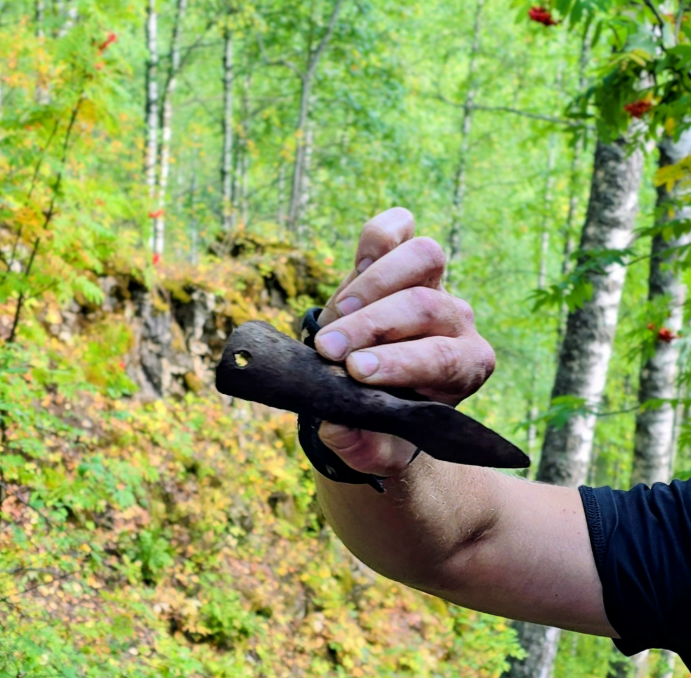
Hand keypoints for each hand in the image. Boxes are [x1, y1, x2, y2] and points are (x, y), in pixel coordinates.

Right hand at [315, 207, 495, 476]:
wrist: (370, 390)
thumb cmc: (380, 422)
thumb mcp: (372, 448)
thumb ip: (358, 445)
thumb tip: (336, 425)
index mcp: (464, 368)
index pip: (443, 357)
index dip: (400, 362)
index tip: (356, 372)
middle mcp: (457, 320)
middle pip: (427, 305)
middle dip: (372, 327)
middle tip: (327, 351)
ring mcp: (433, 282)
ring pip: (423, 257)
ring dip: (373, 283)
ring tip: (335, 315)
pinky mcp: (400, 256)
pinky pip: (398, 228)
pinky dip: (378, 237)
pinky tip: (355, 265)